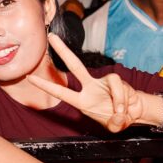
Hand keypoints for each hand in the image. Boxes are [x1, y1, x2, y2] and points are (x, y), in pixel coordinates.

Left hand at [28, 35, 143, 131]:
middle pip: (74, 65)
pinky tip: (124, 108)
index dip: (45, 85)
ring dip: (118, 100)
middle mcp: (89, 88)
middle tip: (51, 36)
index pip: (60, 91)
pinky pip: (118, 86)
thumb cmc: (118, 118)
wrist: (134, 112)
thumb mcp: (114, 126)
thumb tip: (117, 114)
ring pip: (111, 82)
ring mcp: (102, 82)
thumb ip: (114, 123)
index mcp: (82, 101)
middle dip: (63, 50)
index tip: (29, 77)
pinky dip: (122, 99)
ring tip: (120, 112)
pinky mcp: (115, 80)